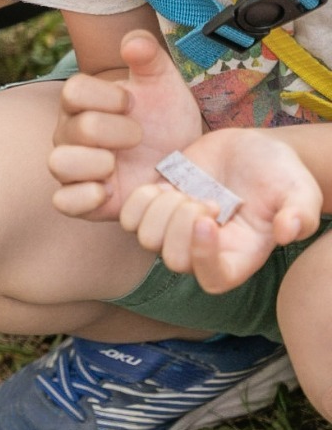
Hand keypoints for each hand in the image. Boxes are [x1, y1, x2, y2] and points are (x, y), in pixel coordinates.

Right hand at [49, 30, 202, 221]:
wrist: (181, 161)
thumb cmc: (165, 119)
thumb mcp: (164, 84)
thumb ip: (149, 57)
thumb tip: (133, 42)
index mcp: (82, 103)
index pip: (73, 91)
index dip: (105, 97)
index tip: (131, 103)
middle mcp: (69, 134)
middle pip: (75, 129)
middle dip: (115, 132)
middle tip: (139, 137)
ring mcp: (73, 168)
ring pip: (59, 164)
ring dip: (95, 164)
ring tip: (119, 165)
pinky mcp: (83, 200)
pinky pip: (64, 202)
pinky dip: (84, 197)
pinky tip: (111, 189)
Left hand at [121, 127, 321, 293]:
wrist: (253, 149)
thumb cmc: (281, 175)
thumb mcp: (302, 191)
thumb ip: (300, 214)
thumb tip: (288, 233)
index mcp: (239, 256)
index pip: (212, 280)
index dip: (203, 257)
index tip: (208, 221)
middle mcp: (204, 250)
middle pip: (172, 260)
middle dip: (183, 225)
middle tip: (208, 200)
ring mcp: (176, 231)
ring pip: (146, 239)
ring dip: (163, 210)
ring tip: (189, 192)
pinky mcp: (156, 209)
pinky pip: (127, 218)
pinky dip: (140, 200)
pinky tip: (166, 185)